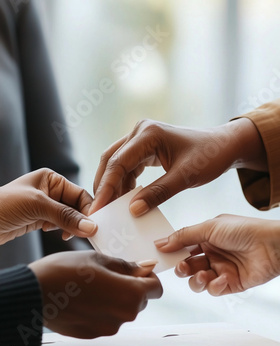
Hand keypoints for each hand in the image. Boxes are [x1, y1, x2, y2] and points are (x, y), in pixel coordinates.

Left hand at [0, 168, 96, 244]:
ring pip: (69, 218)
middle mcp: (50, 190)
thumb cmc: (3, 206)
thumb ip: (65, 216)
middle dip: (80, 220)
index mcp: (51, 178)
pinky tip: (57, 234)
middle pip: (76, 206)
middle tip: (87, 234)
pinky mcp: (39, 220)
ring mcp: (45, 206)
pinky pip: (59, 225)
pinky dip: (62, 231)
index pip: (79, 193)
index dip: (89, 209)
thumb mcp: (37, 206)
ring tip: (67, 235)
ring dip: (71, 227)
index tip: (95, 225)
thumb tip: (90, 226)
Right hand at [29, 251, 162, 337]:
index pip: (157, 288)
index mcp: (130, 294)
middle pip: (140, 301)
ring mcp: (108, 328)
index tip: (136, 270)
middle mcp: (124, 316)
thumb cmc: (65, 271)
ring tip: (91, 286)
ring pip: (122, 311)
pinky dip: (101, 310)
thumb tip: (145, 266)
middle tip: (108, 274)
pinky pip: (106, 320)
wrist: (33, 293)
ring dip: (115, 299)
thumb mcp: (99, 259)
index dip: (148, 277)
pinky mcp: (93, 335)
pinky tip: (83, 299)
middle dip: (131, 288)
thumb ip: (126, 266)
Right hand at [92, 118, 266, 215]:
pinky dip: (123, 184)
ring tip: (108, 210)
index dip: (105, 188)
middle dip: (103, 187)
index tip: (97, 210)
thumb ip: (158, 193)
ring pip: (115, 164)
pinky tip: (124, 201)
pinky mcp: (144, 147)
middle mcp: (139, 132)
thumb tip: (132, 211)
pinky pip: (127, 166)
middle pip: (110, 161)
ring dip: (112, 186)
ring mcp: (140, 138)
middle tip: (97, 213)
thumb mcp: (185, 177)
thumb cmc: (210, 157)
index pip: (118, 163)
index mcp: (148, 134)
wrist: (224, 146)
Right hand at [155, 214, 279, 294]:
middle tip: (182, 267)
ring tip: (203, 275)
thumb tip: (161, 243)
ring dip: (196, 280)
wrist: (272, 246)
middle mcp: (212, 253)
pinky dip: (214, 286)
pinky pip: (213, 290)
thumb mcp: (209, 227)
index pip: (183, 246)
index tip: (161, 256)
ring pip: (197, 280)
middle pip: (187, 266)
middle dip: (182, 268)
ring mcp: (221, 269)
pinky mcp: (231, 284)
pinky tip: (222, 278)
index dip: (172, 252)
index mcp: (206, 237)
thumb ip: (184, 236)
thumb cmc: (244, 230)